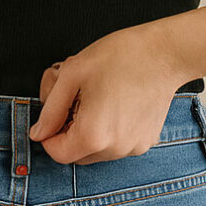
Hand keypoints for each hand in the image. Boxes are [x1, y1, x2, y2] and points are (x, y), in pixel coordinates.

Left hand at [29, 23, 188, 163]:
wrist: (167, 53)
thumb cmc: (123, 56)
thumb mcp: (74, 73)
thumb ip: (51, 109)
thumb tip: (39, 132)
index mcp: (93, 135)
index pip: (57, 152)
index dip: (50, 132)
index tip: (58, 110)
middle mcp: (115, 149)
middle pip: (77, 153)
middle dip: (71, 130)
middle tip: (80, 98)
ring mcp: (133, 146)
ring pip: (97, 149)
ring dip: (92, 130)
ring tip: (101, 97)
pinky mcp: (146, 140)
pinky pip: (117, 143)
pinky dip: (111, 129)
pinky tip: (118, 102)